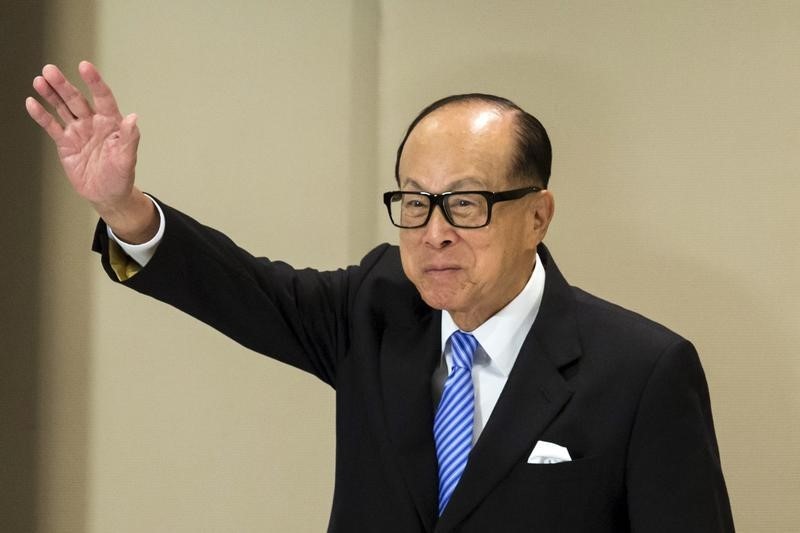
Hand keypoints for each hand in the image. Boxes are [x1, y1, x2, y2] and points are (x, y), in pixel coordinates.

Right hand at [26, 61, 156, 242]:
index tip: (85, 67)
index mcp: (112, 124)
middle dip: (64, 85)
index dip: (94, 82)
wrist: (107, 195)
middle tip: (50, 70)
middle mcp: (93, 123)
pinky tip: (32, 102)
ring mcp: (78, 131)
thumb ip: (129, 138)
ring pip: (63, 108)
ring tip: (40, 80)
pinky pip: (52, 126)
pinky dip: (42, 115)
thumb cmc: (121, 177)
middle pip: (77, 99)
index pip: (103, 98)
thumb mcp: (127, 159)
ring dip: (51, 94)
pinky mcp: (65, 143)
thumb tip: (133, 118)